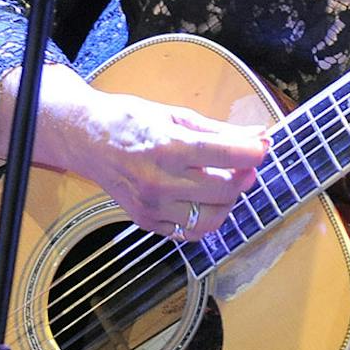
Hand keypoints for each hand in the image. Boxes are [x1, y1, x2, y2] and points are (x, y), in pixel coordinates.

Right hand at [33, 73, 268, 237]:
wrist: (85, 138)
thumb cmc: (131, 121)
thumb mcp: (177, 116)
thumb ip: (221, 131)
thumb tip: (259, 136)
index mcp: (169, 148)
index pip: (227, 155)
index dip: (254, 152)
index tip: (263, 146)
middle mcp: (160, 182)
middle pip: (224, 191)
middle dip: (245, 176)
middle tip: (245, 164)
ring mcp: (151, 207)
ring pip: (211, 220)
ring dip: (228, 203)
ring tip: (226, 183)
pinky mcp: (145, 222)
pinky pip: (189, 233)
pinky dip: (206, 219)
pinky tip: (204, 199)